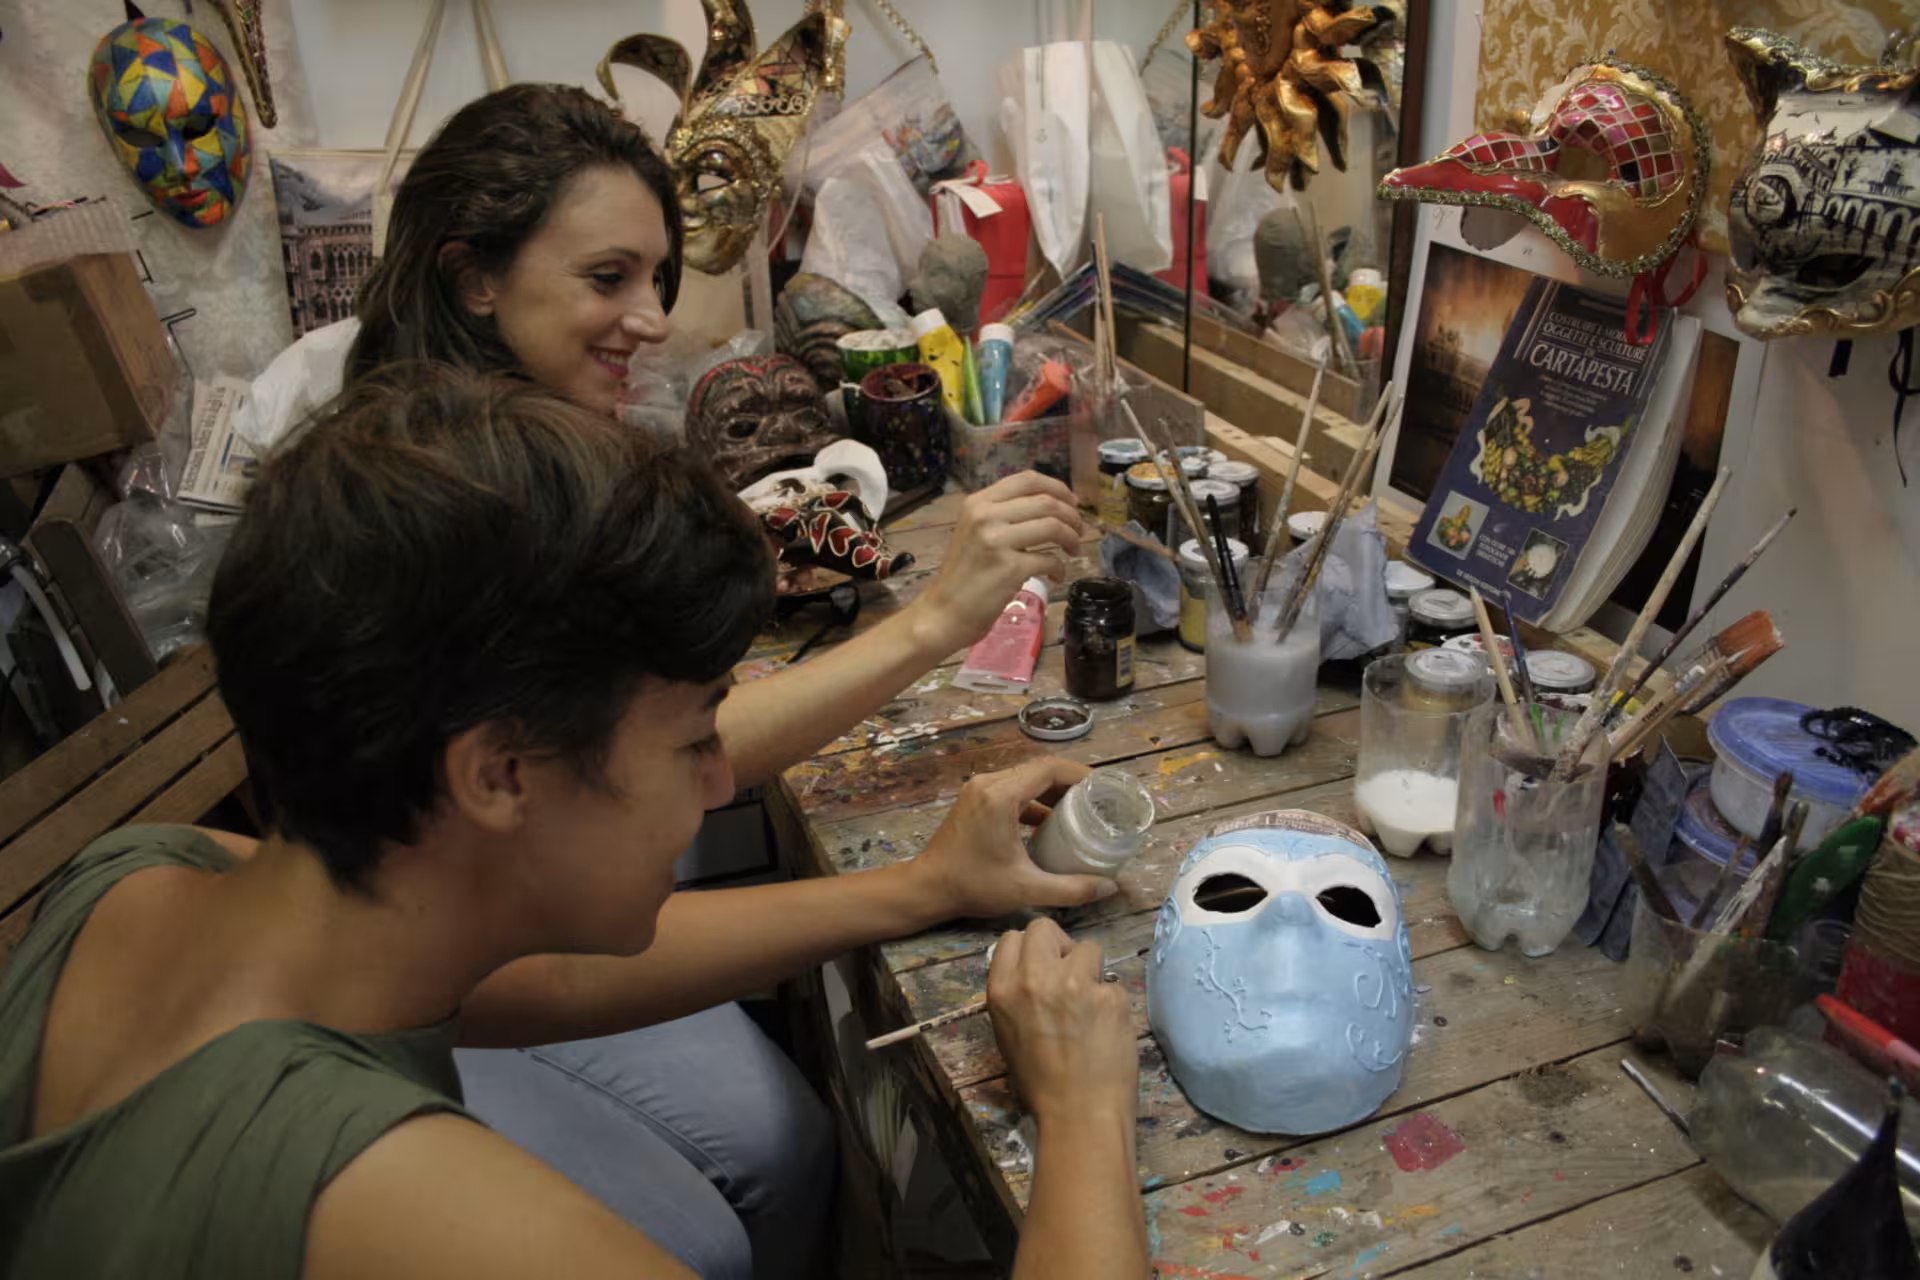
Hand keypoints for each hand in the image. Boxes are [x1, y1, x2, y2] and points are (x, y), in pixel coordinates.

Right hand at [909, 472, 1086, 655]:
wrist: (943, 612)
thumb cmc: (963, 575)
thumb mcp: (975, 531)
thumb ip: (1004, 515)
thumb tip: (1051, 506)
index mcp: (978, 502)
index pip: (1027, 479)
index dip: (1057, 487)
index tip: (1072, 503)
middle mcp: (986, 515)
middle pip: (1046, 502)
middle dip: (1071, 516)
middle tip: (1078, 531)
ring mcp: (997, 541)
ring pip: (1053, 526)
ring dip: (1072, 538)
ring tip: (1073, 550)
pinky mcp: (1010, 568)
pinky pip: (1050, 559)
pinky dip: (1060, 567)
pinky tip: (1056, 575)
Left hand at [914, 757, 1114, 917]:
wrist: (928, 888)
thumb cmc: (972, 886)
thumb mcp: (1027, 888)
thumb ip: (1072, 889)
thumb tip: (1109, 886)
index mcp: (1001, 796)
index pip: (1049, 768)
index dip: (1080, 774)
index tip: (1103, 788)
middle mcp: (989, 784)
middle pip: (1039, 769)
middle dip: (1070, 783)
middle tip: (1097, 801)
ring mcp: (979, 789)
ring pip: (1025, 778)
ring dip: (1052, 791)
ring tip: (1079, 812)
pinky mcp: (975, 799)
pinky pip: (1012, 789)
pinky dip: (1034, 800)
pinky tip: (1050, 824)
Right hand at [988, 917, 1137, 1125]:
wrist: (1079, 1115)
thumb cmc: (1040, 1084)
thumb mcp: (1008, 1034)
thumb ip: (1016, 995)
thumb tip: (1033, 971)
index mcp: (1002, 991)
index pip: (1013, 938)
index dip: (1031, 950)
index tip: (1043, 966)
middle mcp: (1035, 979)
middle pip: (1045, 928)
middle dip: (1059, 945)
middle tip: (1069, 973)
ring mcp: (1075, 984)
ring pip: (1088, 947)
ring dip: (1090, 969)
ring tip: (1090, 1003)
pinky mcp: (1110, 996)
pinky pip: (1112, 983)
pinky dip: (1111, 1001)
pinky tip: (1108, 1028)